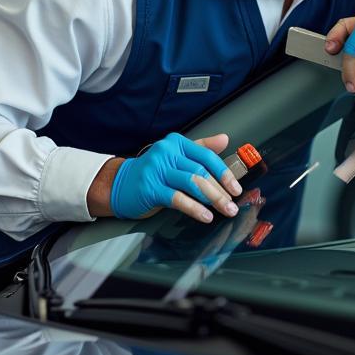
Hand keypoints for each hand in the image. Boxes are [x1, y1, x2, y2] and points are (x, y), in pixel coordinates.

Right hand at [110, 132, 241, 222]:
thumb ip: (200, 148)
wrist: (119, 184)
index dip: (224, 172)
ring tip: (224, 210)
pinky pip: (177, 198)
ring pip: (192, 183)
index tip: (236, 187)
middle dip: (221, 190)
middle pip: (201, 171)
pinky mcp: (150, 188)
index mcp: (176, 143)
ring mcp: (157, 170)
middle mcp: (167, 153)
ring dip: (212, 199)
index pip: (206, 156)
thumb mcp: (176, 156)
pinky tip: (205, 216)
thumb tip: (225, 139)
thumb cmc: (152, 172)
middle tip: (233, 204)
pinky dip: (194, 208)